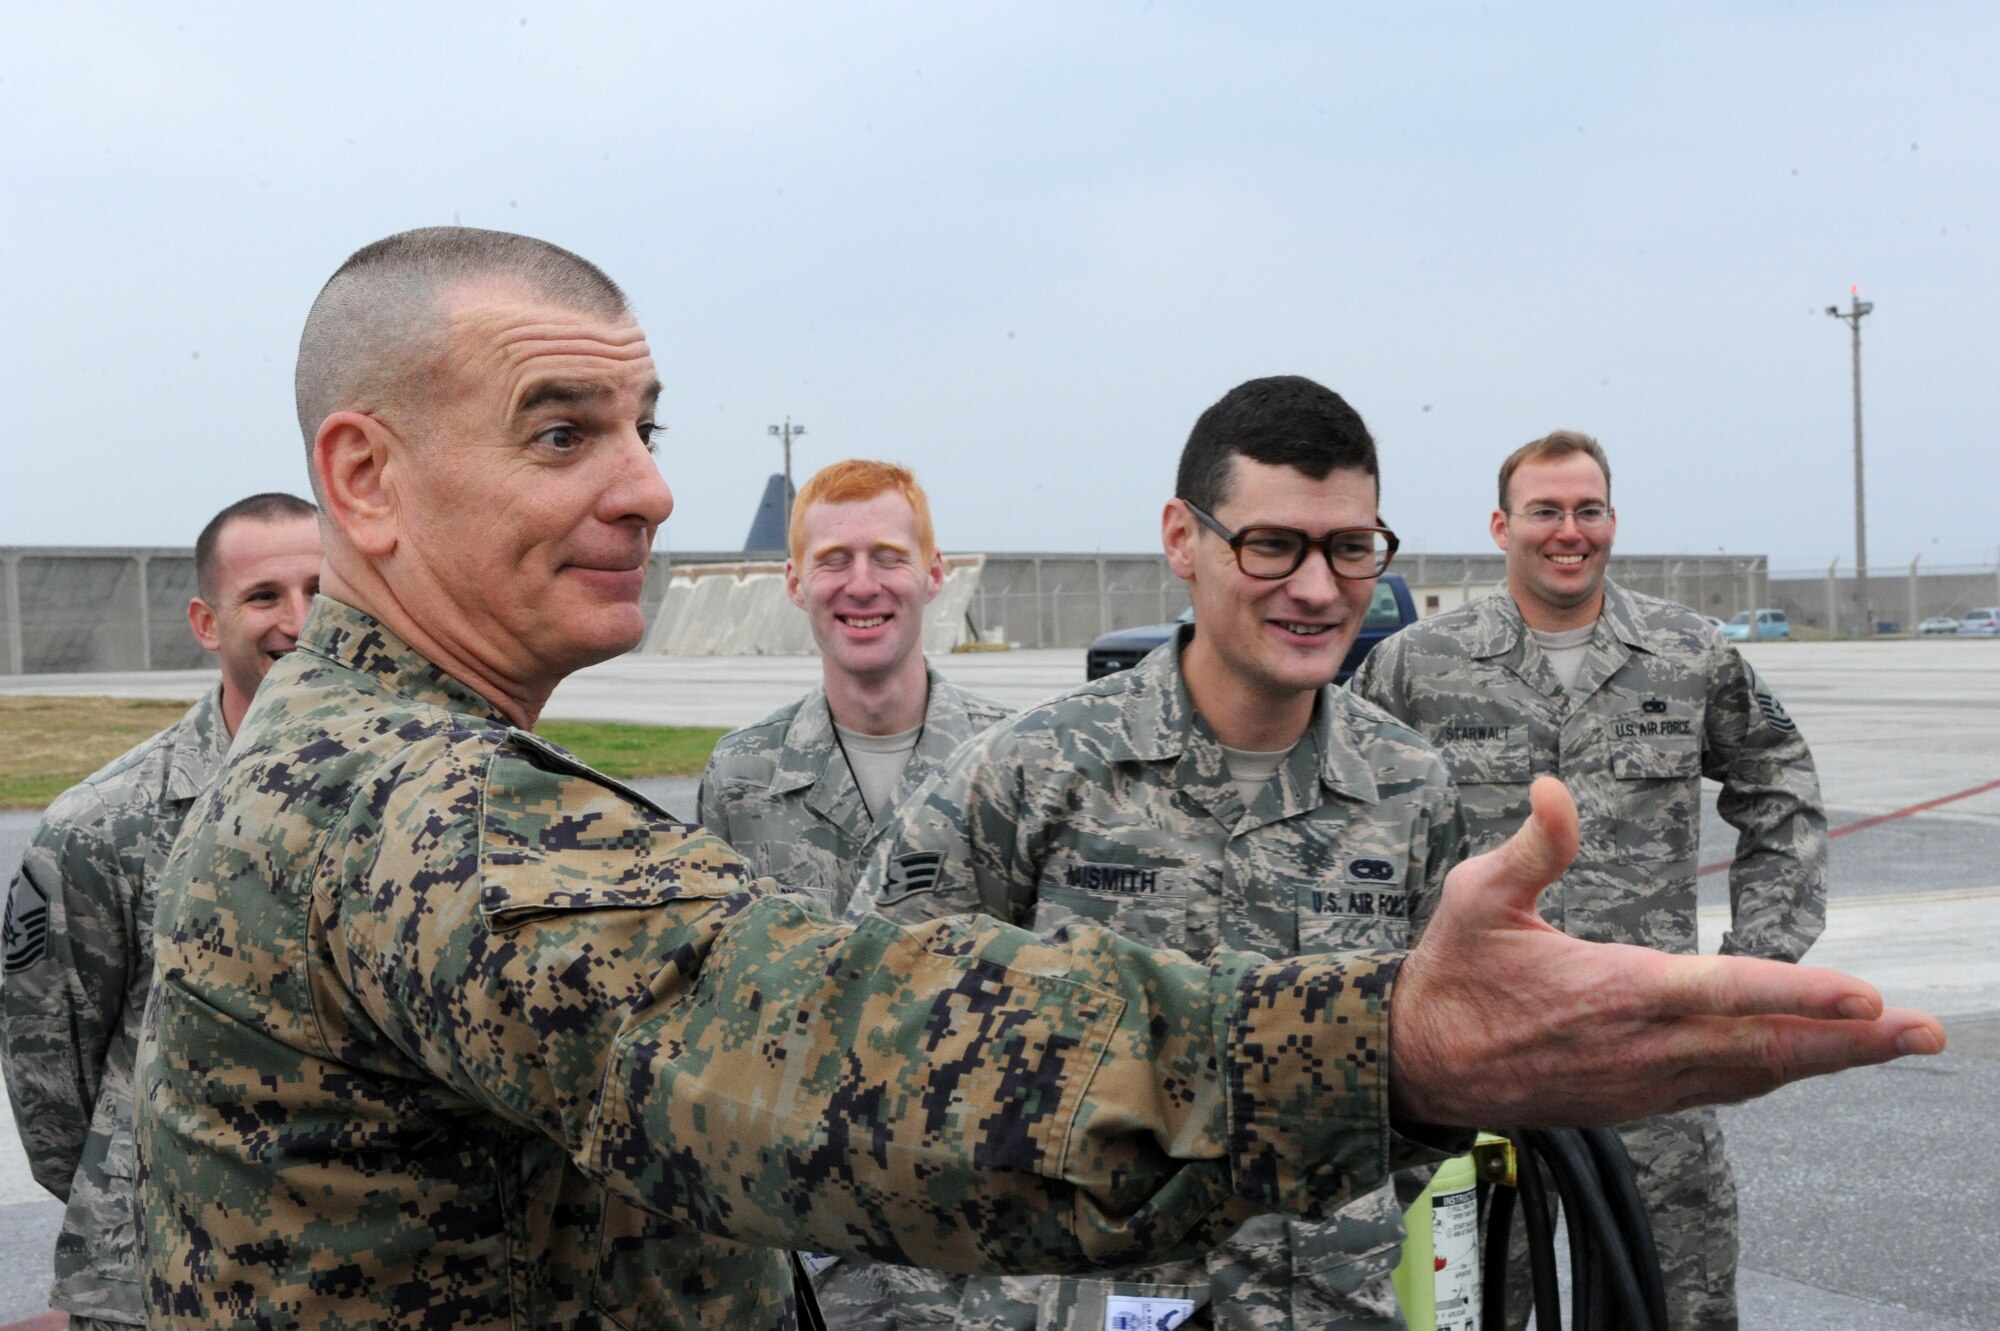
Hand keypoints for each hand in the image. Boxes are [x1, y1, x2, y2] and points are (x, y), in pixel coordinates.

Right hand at [1389, 777, 1944, 1128]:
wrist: (1417, 1064)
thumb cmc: (1450, 973)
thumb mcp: (1477, 897)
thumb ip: (1531, 845)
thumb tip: (1556, 787)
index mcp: (1611, 991)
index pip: (1725, 992)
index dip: (1800, 995)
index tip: (1866, 994)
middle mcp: (1641, 1046)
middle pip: (1766, 1047)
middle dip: (1853, 1041)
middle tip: (1926, 1032)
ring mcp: (1643, 1081)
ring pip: (1756, 1075)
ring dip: (1830, 1060)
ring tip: (1894, 1043)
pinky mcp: (1637, 1100)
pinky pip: (1726, 1088)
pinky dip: (1778, 1073)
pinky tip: (1810, 1060)